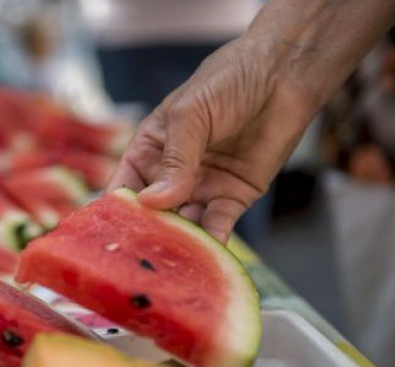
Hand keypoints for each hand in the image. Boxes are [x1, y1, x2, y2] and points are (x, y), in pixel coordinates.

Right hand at [106, 0, 394, 243]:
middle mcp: (173, 173)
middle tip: (141, 259)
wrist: (284, 74)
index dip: (117, 209)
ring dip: (179, 243)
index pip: (126, 184)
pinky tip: (205, 258)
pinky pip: (218, 225)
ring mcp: (203, 187)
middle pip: (153, 212)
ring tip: (171, 263)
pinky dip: (212, 242)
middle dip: (148, 233)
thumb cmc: (228, 81)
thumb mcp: (191, 115)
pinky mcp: (234, 197)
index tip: (110, 233)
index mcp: (151, 149)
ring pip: (184, 223)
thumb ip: (175, 161)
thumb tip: (152, 202)